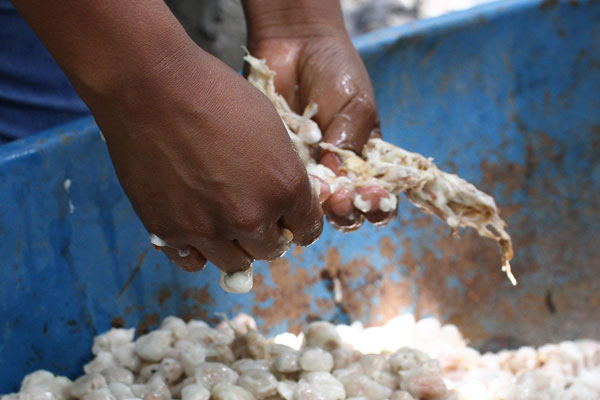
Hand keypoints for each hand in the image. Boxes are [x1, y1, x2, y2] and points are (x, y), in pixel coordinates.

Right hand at [86, 45, 323, 271]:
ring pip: (235, 264)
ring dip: (234, 247)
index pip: (307, 230)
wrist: (151, 86)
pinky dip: (197, 251)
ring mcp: (209, 230)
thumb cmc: (214, 94)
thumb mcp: (271, 127)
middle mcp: (252, 217)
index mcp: (286, 188)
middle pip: (271, 251)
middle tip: (251, 215)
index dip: (299, 225)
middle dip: (267, 235)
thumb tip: (291, 197)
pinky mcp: (169, 233)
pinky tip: (194, 228)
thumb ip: (284, 171)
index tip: (290, 222)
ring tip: (221, 221)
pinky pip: (193, 262)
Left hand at [245, 6, 395, 230]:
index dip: (378, 205)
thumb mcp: (357, 105)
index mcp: (363, 162)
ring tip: (321, 195)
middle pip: (345, 212)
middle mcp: (335, 172)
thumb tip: (336, 180)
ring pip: (312, 207)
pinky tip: (291, 177)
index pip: (377, 198)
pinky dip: (288, 187)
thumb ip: (351, 141)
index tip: (372, 196)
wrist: (296, 45)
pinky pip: (282, 184)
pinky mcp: (277, 163)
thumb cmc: (337, 73)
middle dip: (347, 212)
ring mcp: (305, 170)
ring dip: (318, 209)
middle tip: (341, 200)